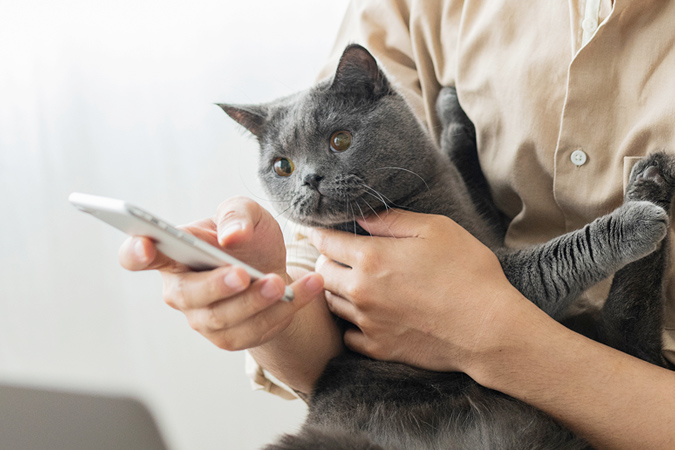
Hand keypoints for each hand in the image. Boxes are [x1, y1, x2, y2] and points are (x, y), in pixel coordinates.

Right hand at [118, 196, 323, 350]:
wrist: (273, 268)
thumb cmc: (249, 238)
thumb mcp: (247, 213)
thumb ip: (238, 214)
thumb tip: (231, 237)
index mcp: (172, 253)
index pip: (137, 256)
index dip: (135, 252)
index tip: (146, 244)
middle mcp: (181, 291)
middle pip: (187, 296)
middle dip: (217, 286)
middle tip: (244, 274)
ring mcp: (203, 318)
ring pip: (224, 319)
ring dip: (256, 301)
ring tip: (281, 283)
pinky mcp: (231, 338)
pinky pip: (256, 330)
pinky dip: (286, 309)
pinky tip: (309, 287)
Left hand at [309, 209, 521, 372]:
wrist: (488, 328)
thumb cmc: (467, 273)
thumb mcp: (435, 229)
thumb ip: (392, 220)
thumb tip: (362, 216)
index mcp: (372, 258)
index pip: (326, 242)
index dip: (316, 233)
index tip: (313, 230)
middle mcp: (361, 291)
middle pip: (322, 273)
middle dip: (325, 260)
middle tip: (336, 255)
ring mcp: (368, 322)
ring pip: (331, 303)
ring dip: (335, 290)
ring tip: (349, 282)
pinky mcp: (379, 348)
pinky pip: (347, 335)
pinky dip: (350, 323)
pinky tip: (364, 314)